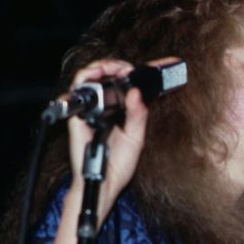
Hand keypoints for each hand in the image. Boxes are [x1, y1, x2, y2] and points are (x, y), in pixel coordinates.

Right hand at [64, 57, 176, 222]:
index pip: (134, 85)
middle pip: (108, 75)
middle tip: (129, 67)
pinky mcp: (77, 116)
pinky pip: (75, 92)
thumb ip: (137, 114)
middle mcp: (106, 106)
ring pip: (90, 77)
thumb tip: (136, 92)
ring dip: (102, 66)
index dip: (149, 71)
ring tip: (115, 68)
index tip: (168, 62)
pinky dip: (85, 80)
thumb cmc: (120, 163)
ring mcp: (91, 109)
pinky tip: (98, 77)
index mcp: (123, 110)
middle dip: (118, 65)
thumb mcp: (136, 137)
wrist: (105, 181)